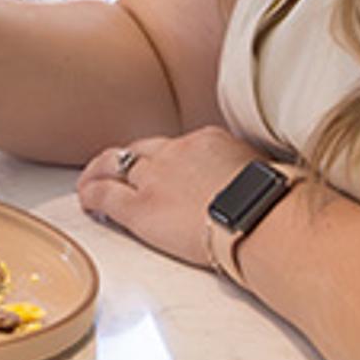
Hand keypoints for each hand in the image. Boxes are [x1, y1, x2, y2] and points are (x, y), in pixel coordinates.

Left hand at [73, 126, 264, 269]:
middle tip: (117, 170)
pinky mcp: (141, 208)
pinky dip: (91, 196)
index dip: (164, 159)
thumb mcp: (263, 171)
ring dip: (99, 173)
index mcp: (208, 140)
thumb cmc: (273, 204)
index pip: (177, 145)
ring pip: (114, 165)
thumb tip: (250, 185)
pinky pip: (105, 196)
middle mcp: (176, 152)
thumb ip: (243, 172)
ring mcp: (155, 178)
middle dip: (127, 160)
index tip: (163, 169)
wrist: (260, 219)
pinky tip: (86, 202)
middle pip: (140, 149)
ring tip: (90, 182)